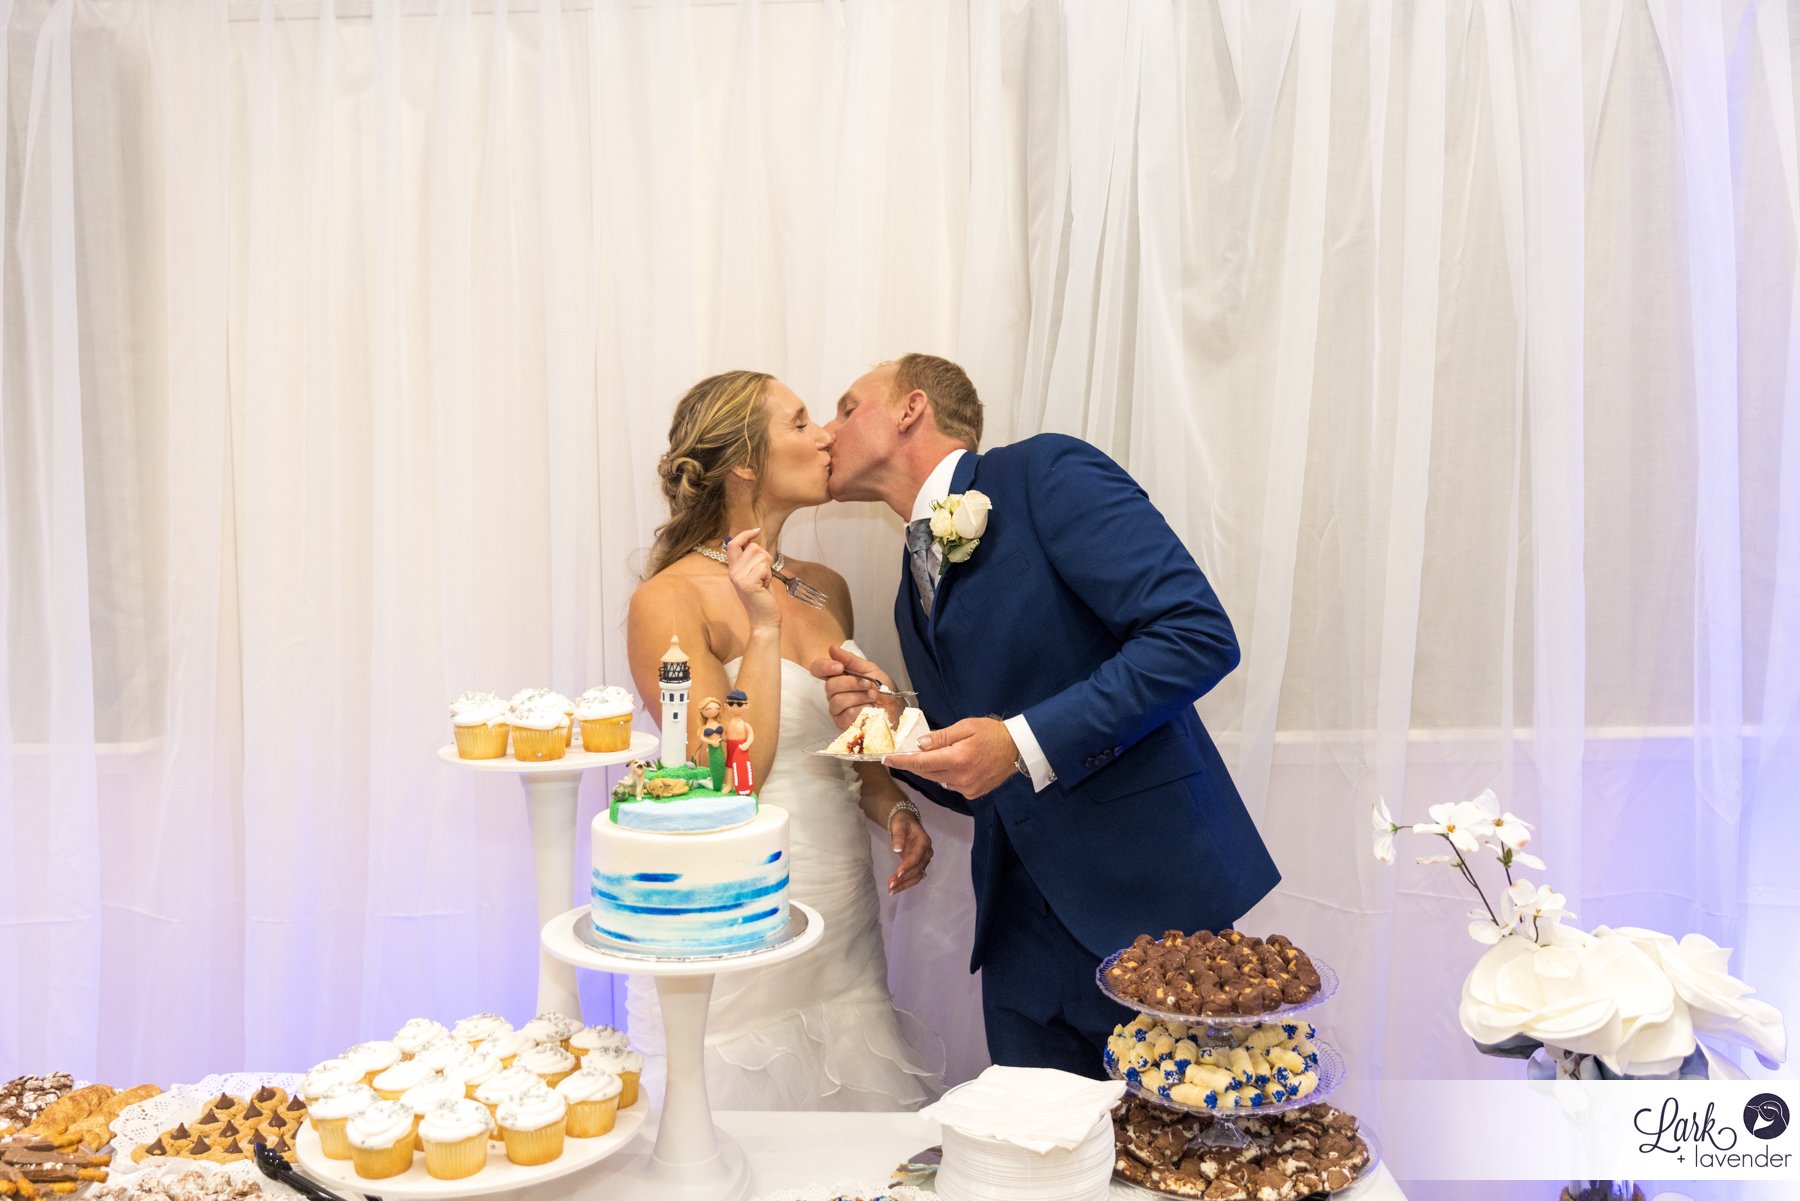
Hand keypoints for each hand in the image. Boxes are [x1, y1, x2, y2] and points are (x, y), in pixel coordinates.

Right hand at [725, 527, 780, 630]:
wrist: (764, 619)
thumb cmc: (763, 597)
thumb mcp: (756, 575)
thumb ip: (752, 560)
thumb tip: (754, 541)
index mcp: (733, 569)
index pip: (733, 544)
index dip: (744, 535)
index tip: (756, 531)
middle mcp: (733, 572)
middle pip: (753, 548)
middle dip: (765, 558)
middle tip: (764, 575)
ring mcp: (738, 578)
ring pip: (760, 555)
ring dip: (767, 568)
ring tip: (764, 582)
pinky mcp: (747, 583)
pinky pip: (764, 567)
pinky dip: (769, 576)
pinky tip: (764, 587)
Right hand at [809, 644, 902, 729]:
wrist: (896, 708)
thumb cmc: (883, 689)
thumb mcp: (869, 669)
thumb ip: (850, 660)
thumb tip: (832, 648)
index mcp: (838, 677)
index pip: (818, 669)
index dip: (824, 666)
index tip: (839, 667)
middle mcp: (834, 693)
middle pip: (830, 686)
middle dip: (852, 683)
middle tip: (868, 684)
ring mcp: (837, 709)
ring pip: (838, 701)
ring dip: (859, 697)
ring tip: (872, 697)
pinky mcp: (843, 723)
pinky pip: (846, 715)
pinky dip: (862, 710)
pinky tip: (869, 709)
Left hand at [886, 717, 1018, 799]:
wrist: (1018, 749)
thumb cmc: (991, 733)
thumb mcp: (966, 727)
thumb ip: (942, 737)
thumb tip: (920, 745)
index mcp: (957, 759)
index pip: (921, 762)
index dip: (901, 761)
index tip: (886, 759)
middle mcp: (960, 777)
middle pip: (927, 773)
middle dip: (915, 764)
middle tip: (903, 754)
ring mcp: (967, 788)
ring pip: (938, 780)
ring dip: (931, 770)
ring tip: (931, 757)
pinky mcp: (973, 793)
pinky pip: (950, 785)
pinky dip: (946, 776)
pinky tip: (952, 765)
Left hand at [887, 809, 933, 894]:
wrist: (907, 822)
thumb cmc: (903, 823)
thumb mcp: (899, 825)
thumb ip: (898, 836)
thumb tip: (897, 849)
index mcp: (924, 842)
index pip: (917, 856)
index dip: (908, 865)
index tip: (897, 873)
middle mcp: (926, 853)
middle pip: (917, 869)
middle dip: (904, 878)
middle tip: (890, 885)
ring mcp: (923, 861)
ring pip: (917, 876)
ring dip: (904, 884)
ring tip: (891, 890)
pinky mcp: (918, 866)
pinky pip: (914, 877)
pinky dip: (905, 884)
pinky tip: (894, 889)